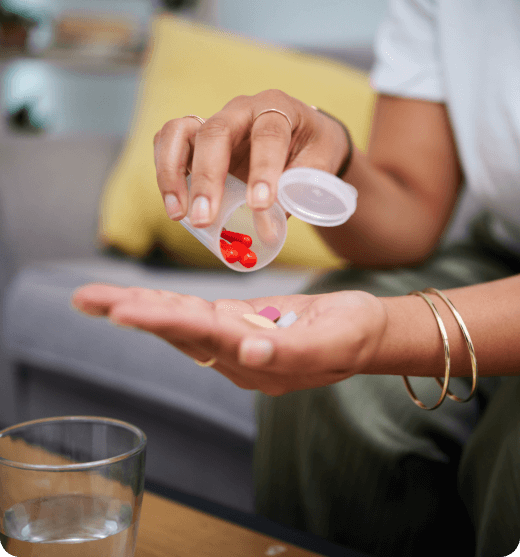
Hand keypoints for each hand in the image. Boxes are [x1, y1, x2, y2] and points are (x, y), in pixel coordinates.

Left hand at [71, 283, 386, 395]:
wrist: (365, 334)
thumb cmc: (355, 336)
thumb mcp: (332, 344)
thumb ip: (290, 350)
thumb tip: (249, 351)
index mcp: (257, 359)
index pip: (202, 336)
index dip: (163, 321)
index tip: (122, 311)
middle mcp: (237, 354)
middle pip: (178, 330)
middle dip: (132, 312)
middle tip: (85, 299)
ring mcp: (237, 340)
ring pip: (180, 322)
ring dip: (139, 308)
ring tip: (97, 298)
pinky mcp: (240, 324)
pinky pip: (196, 314)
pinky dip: (165, 304)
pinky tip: (138, 298)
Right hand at [153, 89, 348, 226]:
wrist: (303, 138)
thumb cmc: (312, 151)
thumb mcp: (318, 166)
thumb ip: (296, 194)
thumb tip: (266, 230)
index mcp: (279, 109)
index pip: (268, 135)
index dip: (263, 170)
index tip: (260, 205)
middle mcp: (241, 110)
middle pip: (215, 133)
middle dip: (208, 179)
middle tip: (205, 219)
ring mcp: (214, 121)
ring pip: (180, 133)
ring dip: (172, 174)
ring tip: (178, 214)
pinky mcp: (196, 139)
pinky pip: (169, 142)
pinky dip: (165, 171)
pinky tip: (174, 203)